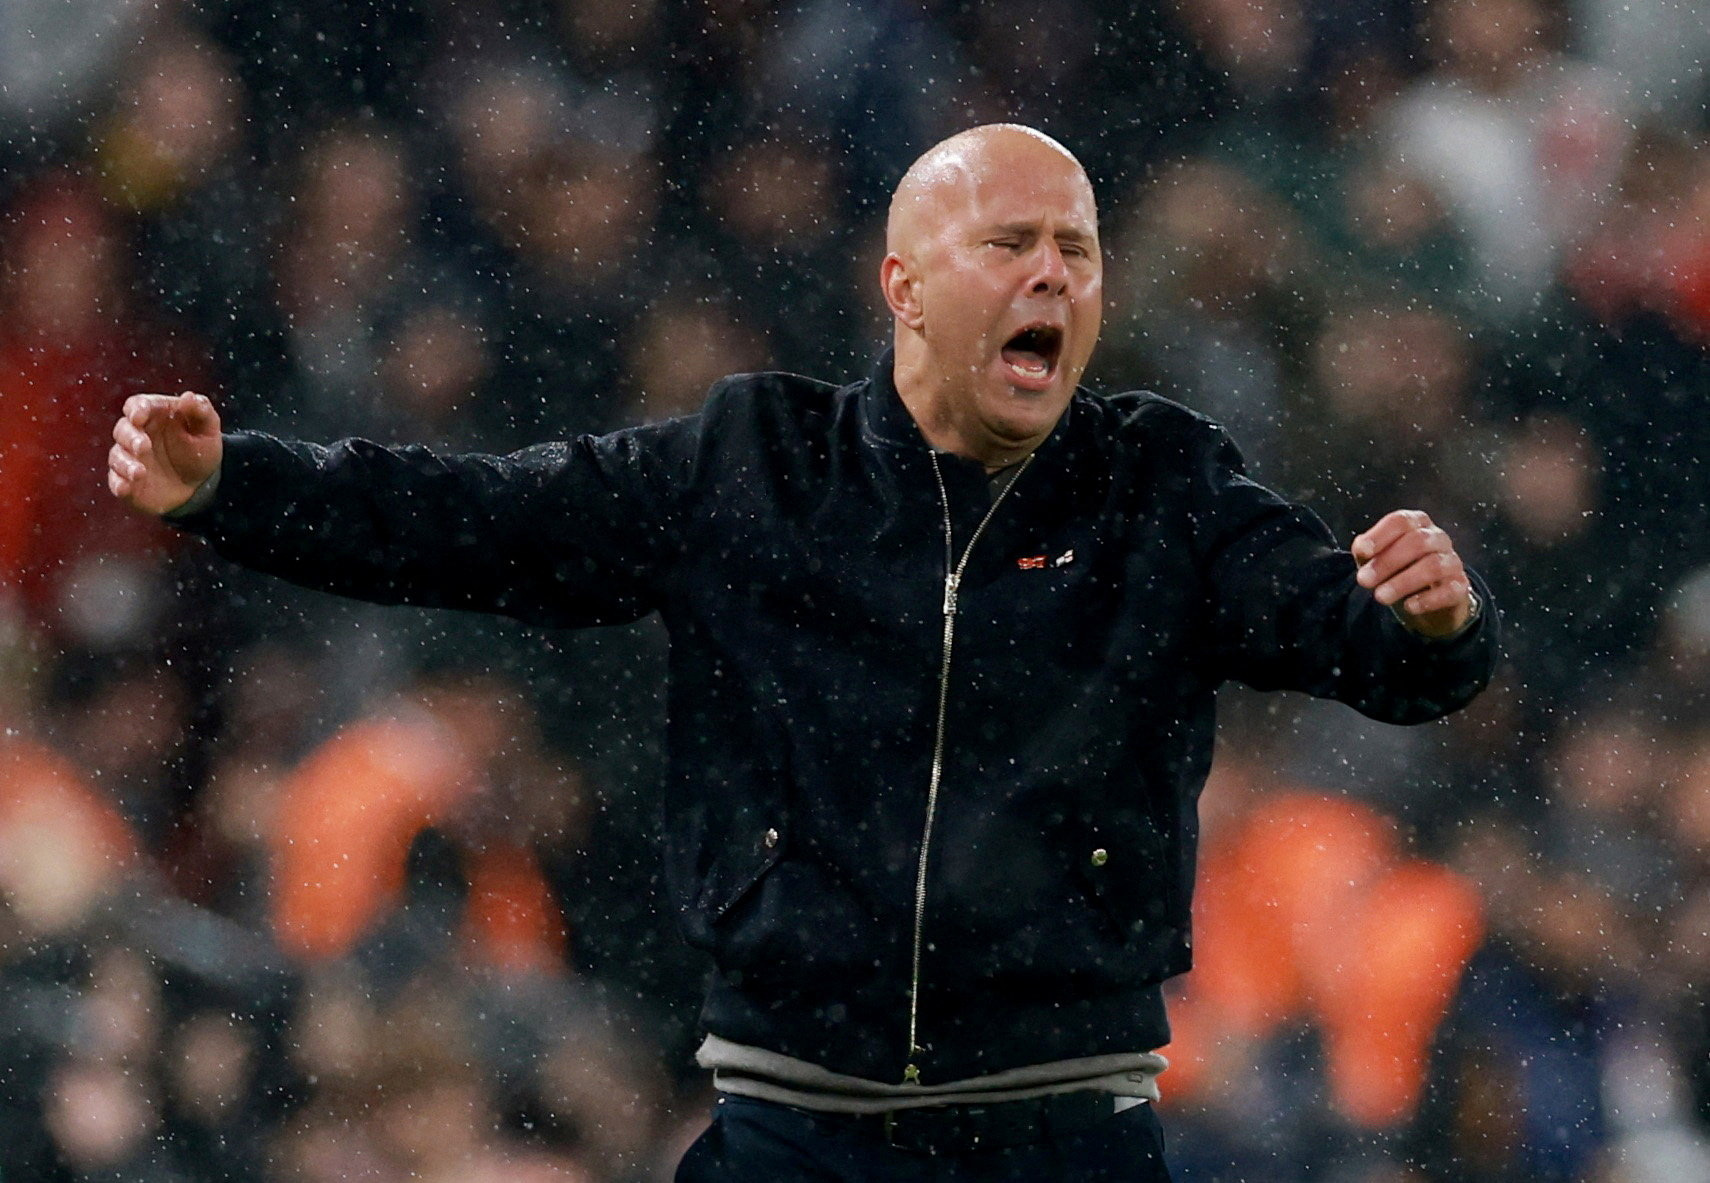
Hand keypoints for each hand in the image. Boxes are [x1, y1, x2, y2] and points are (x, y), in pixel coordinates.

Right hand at [107, 392, 223, 515]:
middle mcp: (137, 434)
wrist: (201, 484)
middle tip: (144, 447)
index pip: (137, 405)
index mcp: (154, 415)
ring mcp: (130, 458)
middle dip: (130, 437)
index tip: (139, 416)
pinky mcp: (127, 480)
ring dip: (125, 463)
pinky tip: (125, 488)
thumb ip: (201, 411)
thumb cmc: (201, 450)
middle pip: (123, 429)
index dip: (136, 409)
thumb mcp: (208, 430)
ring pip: (117, 456)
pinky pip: (116, 481)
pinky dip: (118, 484)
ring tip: (140, 472)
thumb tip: (188, 397)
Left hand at [1351, 510, 1472, 637]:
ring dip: (1403, 582)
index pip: (1401, 521)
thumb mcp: (1377, 558)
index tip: (1362, 551)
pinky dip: (1428, 599)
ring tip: (1380, 597)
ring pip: (1433, 566)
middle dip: (1387, 562)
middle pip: (1417, 541)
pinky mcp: (1460, 586)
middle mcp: (1438, 538)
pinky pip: (1449, 590)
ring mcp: (1452, 561)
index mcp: (1416, 524)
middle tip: (1364, 580)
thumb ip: (1366, 551)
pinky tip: (1409, 606)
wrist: (1428, 599)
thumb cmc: (1398, 569)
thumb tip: (1361, 548)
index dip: (1380, 535)